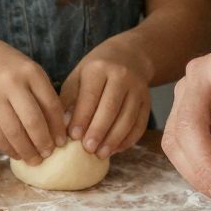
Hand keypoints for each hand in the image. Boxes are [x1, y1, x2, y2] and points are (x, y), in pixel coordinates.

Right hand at [0, 34, 66, 163]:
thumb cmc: (4, 66)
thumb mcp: (26, 70)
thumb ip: (41, 93)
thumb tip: (56, 129)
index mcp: (30, 71)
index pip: (51, 105)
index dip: (58, 128)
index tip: (61, 143)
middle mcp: (11, 83)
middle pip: (33, 122)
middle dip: (43, 143)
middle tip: (48, 154)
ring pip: (14, 132)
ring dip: (26, 150)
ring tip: (34, 160)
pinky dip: (8, 148)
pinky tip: (16, 153)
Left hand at [61, 38, 150, 158]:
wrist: (129, 56)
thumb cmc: (96, 70)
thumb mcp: (79, 76)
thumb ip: (70, 99)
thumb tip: (62, 126)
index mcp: (99, 68)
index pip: (90, 96)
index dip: (82, 117)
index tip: (73, 136)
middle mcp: (121, 76)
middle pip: (111, 108)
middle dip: (99, 131)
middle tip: (88, 149)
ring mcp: (138, 89)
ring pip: (128, 117)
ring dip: (114, 139)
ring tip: (101, 154)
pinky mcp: (148, 101)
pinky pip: (139, 123)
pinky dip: (128, 139)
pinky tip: (116, 149)